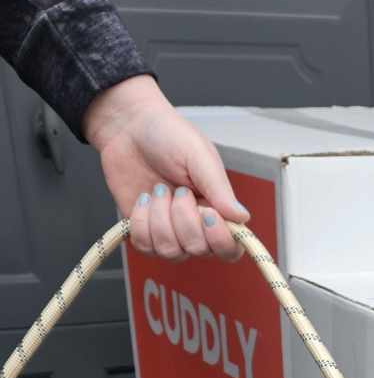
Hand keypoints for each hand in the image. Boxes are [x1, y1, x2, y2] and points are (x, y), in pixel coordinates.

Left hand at [83, 75, 247, 260]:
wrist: (128, 127)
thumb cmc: (168, 135)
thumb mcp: (199, 156)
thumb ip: (220, 190)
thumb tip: (242, 217)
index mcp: (217, 210)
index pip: (230, 248)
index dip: (220, 239)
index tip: (207, 213)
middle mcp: (195, 227)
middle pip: (198, 249)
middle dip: (184, 218)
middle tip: (178, 189)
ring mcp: (168, 233)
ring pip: (170, 251)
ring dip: (161, 218)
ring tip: (158, 190)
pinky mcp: (143, 232)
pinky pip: (145, 246)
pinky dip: (141, 221)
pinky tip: (144, 198)